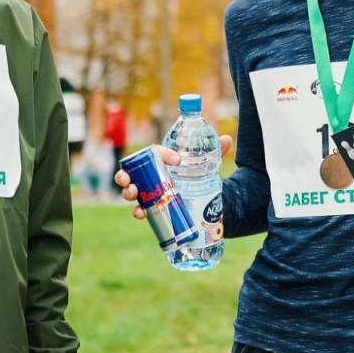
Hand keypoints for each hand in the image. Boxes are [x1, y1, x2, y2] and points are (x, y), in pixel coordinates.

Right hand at [116, 137, 232, 218]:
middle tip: (130, 180)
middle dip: (126, 175)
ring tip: (133, 193)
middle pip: (133, 172)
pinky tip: (140, 213)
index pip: (155, 152)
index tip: (176, 161)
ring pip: (131, 190)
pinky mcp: (152, 207)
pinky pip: (141, 209)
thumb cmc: (198, 175)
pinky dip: (139, 212)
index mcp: (162, 159)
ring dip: (128, 192)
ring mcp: (149, 191)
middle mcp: (151, 174)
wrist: (202, 197)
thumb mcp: (207, 164)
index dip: (162, 154)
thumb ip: (216, 151)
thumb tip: (228, 139)